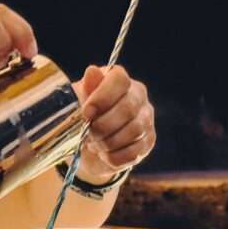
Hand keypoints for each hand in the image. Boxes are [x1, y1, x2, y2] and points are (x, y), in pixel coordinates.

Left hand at [72, 65, 155, 181]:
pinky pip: (133, 152)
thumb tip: (92, 71)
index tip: (86, 112)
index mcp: (121, 81)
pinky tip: (104, 153)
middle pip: (128, 109)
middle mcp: (139, 97)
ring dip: (108, 142)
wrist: (88, 144)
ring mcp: (146, 120)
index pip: (119, 80)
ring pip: (133, 131)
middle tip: (87, 132)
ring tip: (94, 144)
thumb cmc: (85, 115)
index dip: (102, 96)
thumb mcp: (80, 100)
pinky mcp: (147, 142)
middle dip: (103, 125)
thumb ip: (87, 87)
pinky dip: (113, 157)